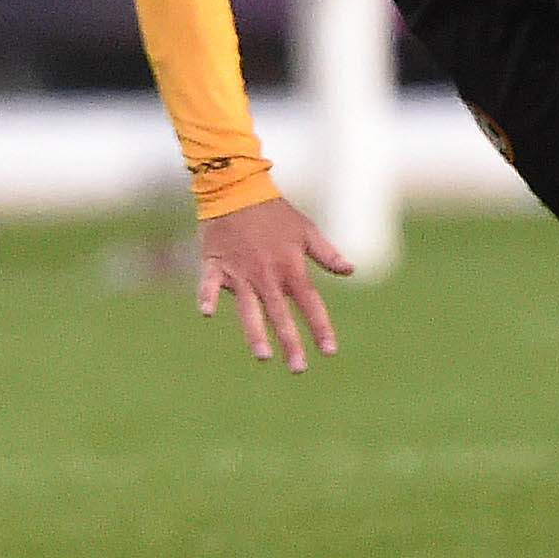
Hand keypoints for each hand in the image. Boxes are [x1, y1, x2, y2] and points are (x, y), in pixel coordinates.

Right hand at [197, 195, 354, 373]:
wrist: (237, 188)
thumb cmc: (274, 212)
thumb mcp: (306, 230)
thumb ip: (327, 254)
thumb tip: (351, 270)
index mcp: (291, 267)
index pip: (310, 303)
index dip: (320, 327)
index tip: (329, 351)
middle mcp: (267, 274)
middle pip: (281, 314)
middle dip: (291, 342)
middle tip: (298, 368)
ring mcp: (241, 272)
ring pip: (249, 308)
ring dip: (256, 332)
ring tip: (263, 356)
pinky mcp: (216, 265)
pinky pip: (209, 283)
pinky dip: (207, 296)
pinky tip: (206, 313)